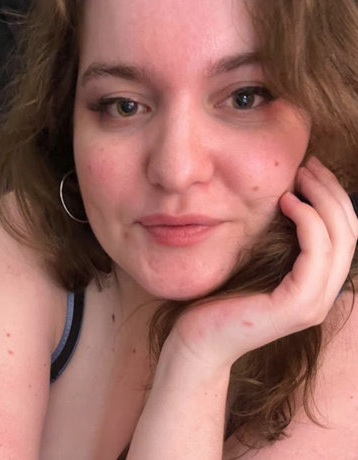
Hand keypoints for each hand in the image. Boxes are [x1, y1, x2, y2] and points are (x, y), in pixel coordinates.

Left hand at [169, 156, 357, 369]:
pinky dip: (307, 221)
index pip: (344, 235)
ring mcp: (313, 304)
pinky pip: (316, 253)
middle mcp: (323, 295)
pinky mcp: (296, 306)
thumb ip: (278, 243)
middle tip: (309, 165)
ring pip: (340, 239)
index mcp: (316, 285)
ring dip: (323, 200)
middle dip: (332, 191)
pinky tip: (287, 202)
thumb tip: (286, 200)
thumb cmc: (221, 297)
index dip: (333, 197)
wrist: (199, 337)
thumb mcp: (255, 263)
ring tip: (299, 177)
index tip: (311, 169)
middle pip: (349, 232)